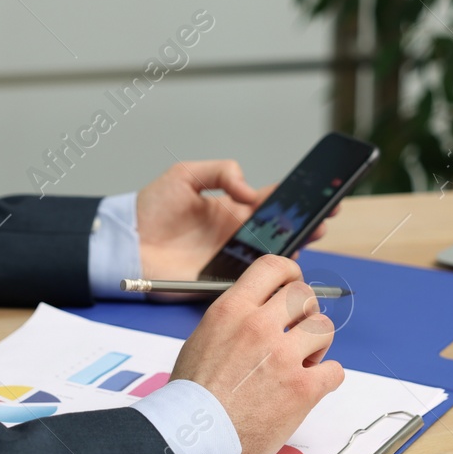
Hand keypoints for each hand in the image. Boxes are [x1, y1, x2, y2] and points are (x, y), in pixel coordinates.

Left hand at [134, 159, 337, 279]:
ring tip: (315, 234)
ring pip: (274, 256)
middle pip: (282, 231)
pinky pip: (253, 281)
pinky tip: (288, 265)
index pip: (273, 202)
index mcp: (233, 209)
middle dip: (307, 223)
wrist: (127, 243)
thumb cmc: (151, 208)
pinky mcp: (223, 281)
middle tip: (326, 217)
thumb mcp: (184, 175)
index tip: (322, 193)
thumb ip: (220, 172)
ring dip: (296, 247)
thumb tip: (249, 188)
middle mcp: (238, 235)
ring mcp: (233, 259)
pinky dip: (272, 277)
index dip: (298, 200)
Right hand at [169, 254, 344, 453]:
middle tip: (298, 330)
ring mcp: (283, 357)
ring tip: (302, 361)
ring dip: (317, 344)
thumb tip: (255, 312)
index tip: (293, 284)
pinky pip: (335, 370)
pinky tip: (312, 385)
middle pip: (303, 295)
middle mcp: (259, 326)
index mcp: (232, 311)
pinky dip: (327, 378)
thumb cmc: (192, 397)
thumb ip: (232, 321)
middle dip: (305, 311)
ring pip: (324, 327)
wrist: (194, 437)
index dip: (290, 273)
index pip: (273, 267)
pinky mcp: (302, 389)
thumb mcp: (202, 340)